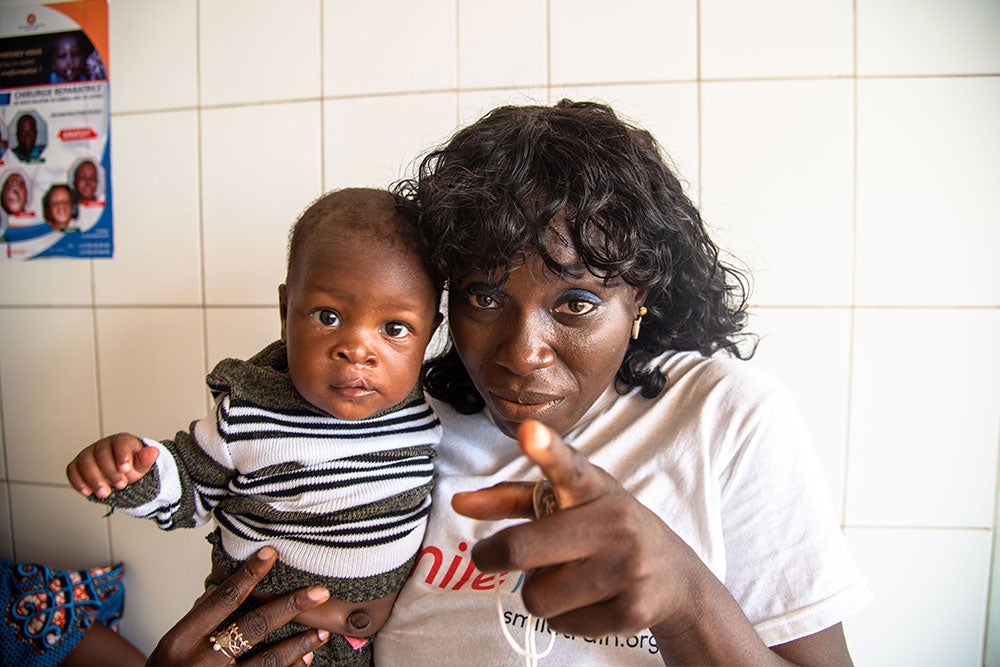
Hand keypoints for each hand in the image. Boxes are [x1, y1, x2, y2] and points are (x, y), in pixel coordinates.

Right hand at [66, 433, 158, 497]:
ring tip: (105, 493)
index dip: (122, 456)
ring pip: (85, 462)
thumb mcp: (142, 465)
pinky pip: (72, 470)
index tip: (126, 469)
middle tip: (121, 485)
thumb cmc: (131, 467)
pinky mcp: (78, 465)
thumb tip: (153, 452)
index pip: (119, 443)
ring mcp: (88, 454)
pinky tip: (87, 492)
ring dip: (94, 479)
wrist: (120, 475)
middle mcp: (102, 445)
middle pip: (101, 454)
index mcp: (121, 441)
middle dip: (110, 471)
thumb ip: (146, 459)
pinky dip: (78, 481)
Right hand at [147, 546, 330, 665]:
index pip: (223, 599)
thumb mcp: (174, 641)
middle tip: (319, 593)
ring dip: (299, 645)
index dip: (249, 575)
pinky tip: (305, 659)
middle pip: (253, 627)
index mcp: (183, 639)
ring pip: (267, 660)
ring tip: (321, 632)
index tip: (271, 554)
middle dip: (289, 607)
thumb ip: (203, 617)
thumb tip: (234, 583)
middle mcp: (201, 661)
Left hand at [451, 420, 703, 639]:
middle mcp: (612, 522)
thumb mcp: (566, 502)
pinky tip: (589, 600)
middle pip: (521, 549)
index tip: (528, 432)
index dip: (545, 449)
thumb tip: (460, 503)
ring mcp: (626, 567)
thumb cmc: (604, 529)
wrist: (674, 576)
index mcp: (591, 487)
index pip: (566, 466)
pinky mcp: (632, 610)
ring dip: (538, 593)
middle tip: (487, 556)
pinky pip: (562, 624)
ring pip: (537, 597)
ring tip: (565, 579)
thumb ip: (511, 499)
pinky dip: (564, 618)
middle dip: (492, 557)